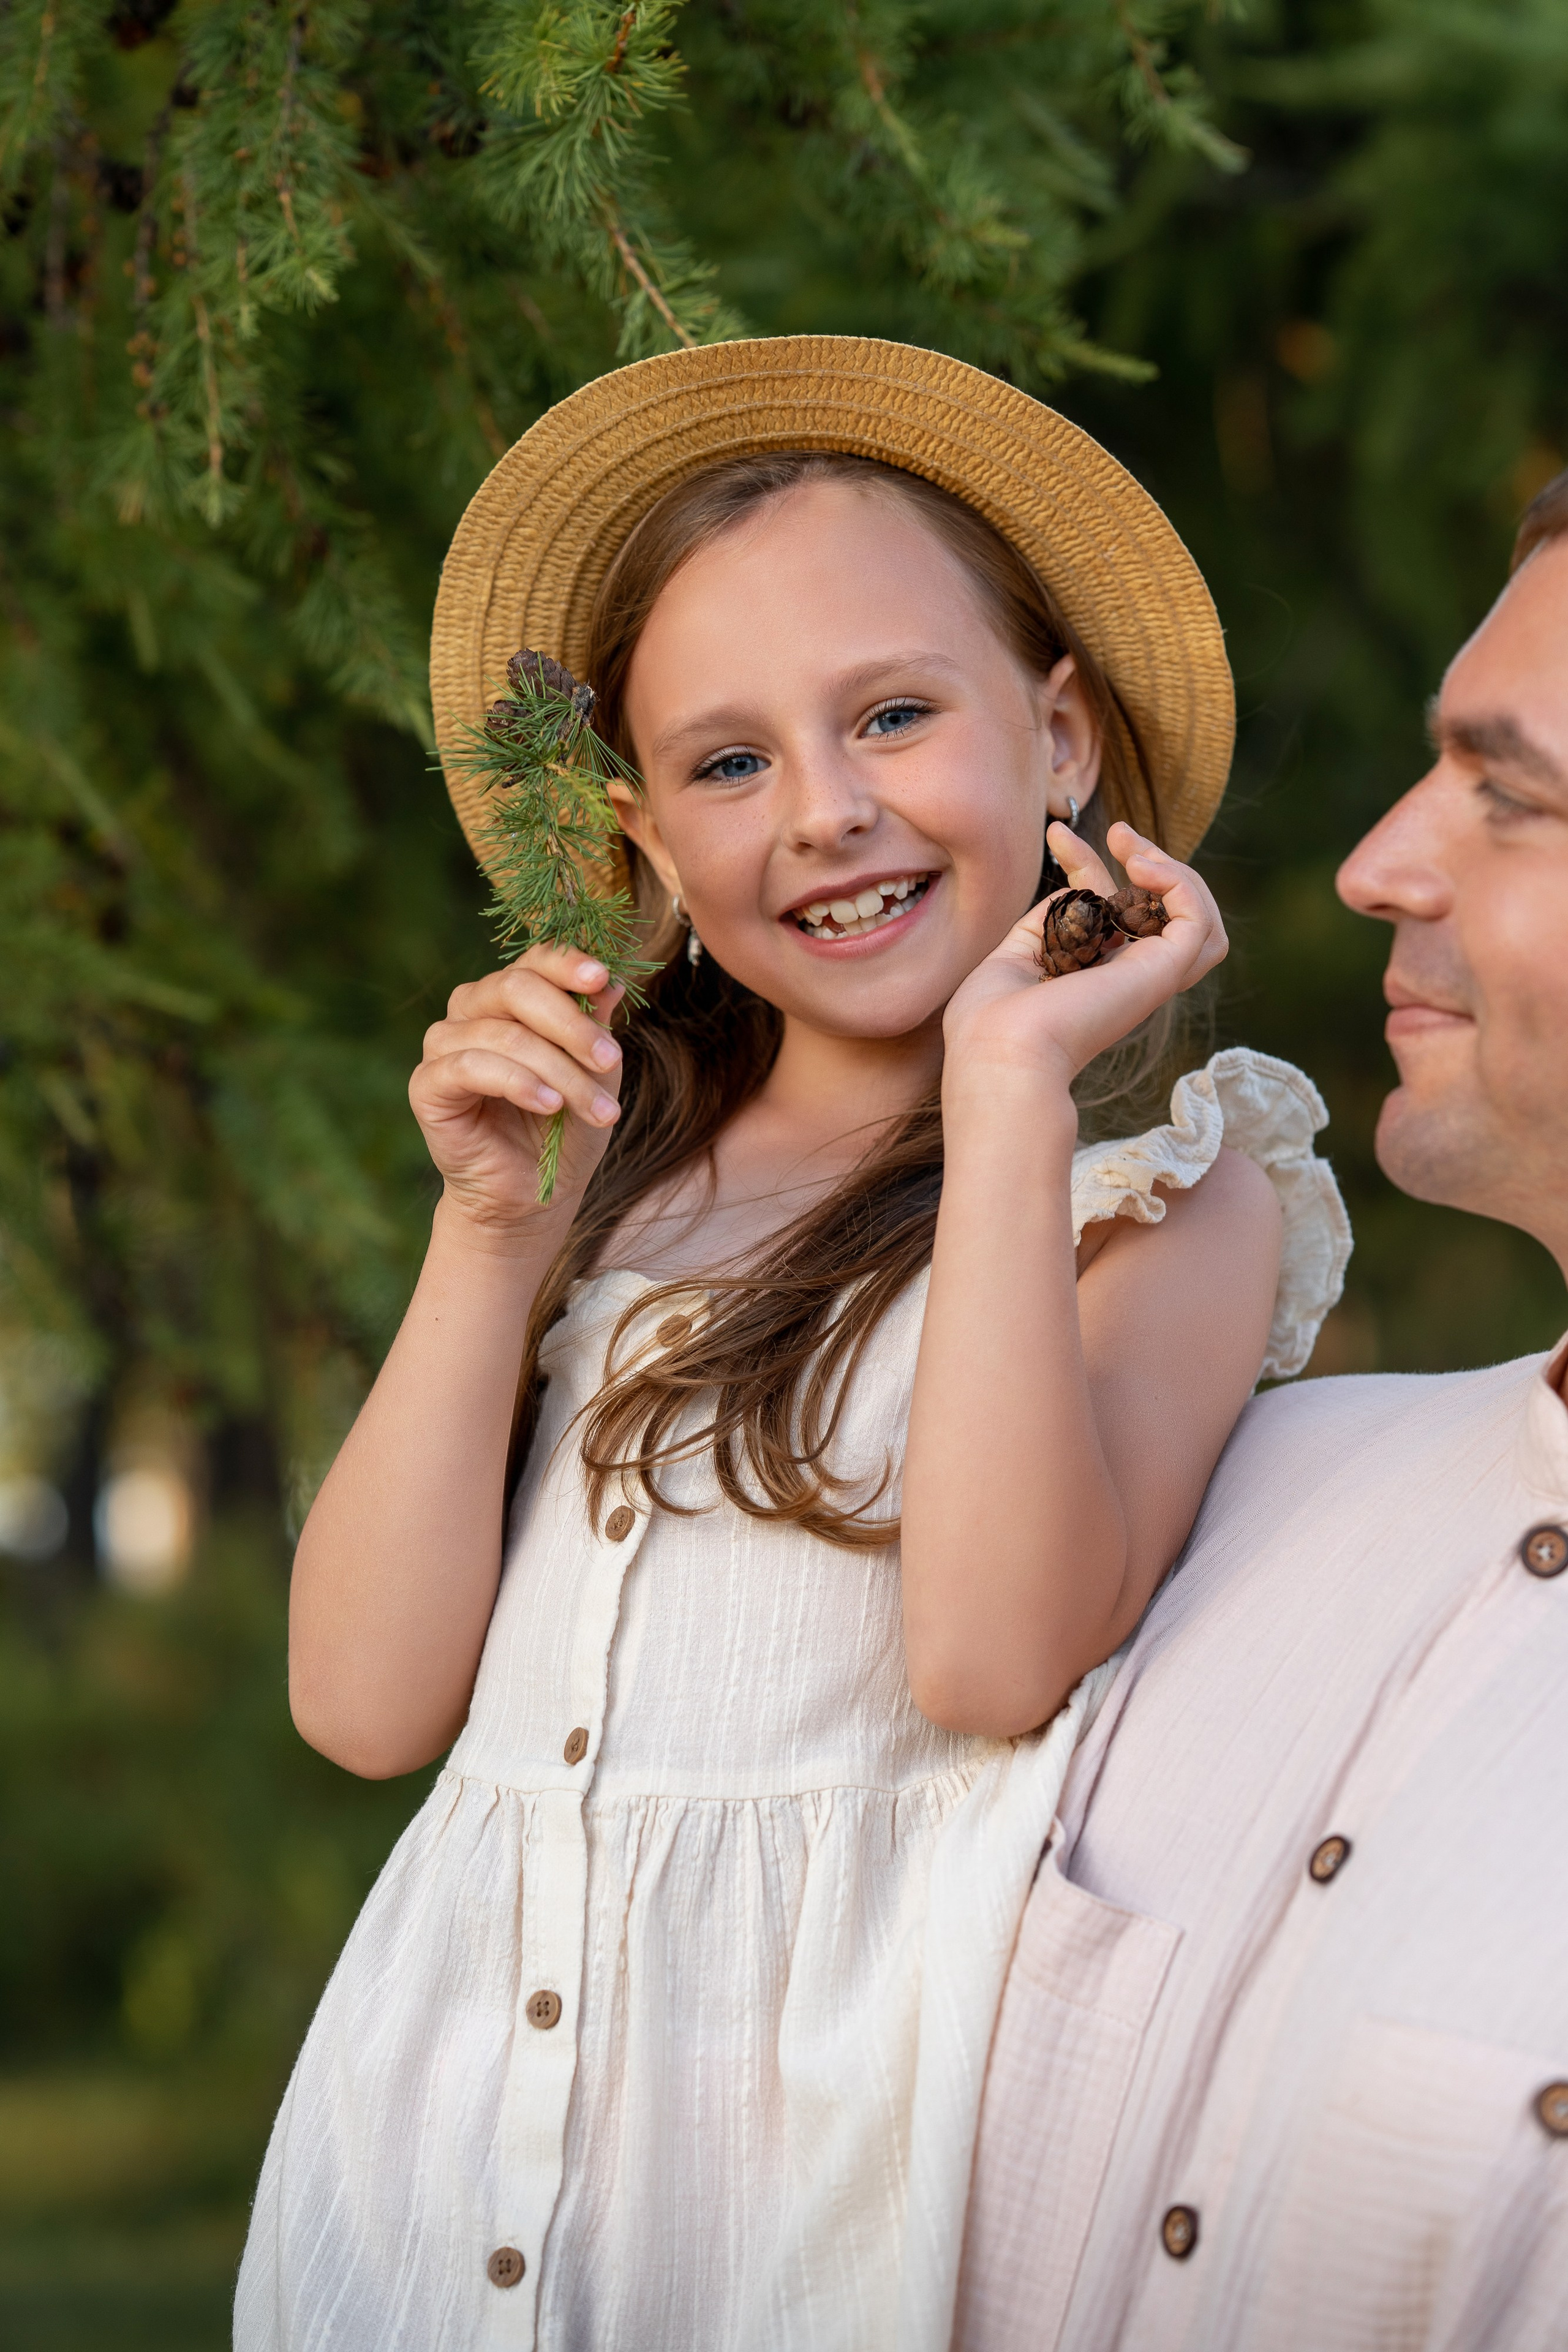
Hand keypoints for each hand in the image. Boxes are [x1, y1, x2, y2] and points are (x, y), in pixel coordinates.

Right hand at [410, 946, 626, 1244]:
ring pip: (504, 1035)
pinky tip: (549, 1105)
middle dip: (571, 1024)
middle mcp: (471, 1010)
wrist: (534, 1193)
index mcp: (510, 996)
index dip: (567, 963)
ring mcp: (444, 1044)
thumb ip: (597, 1027)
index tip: (602, 979)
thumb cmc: (565, 1127)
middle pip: (517, 988)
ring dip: (559, 1071)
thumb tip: (613, 983)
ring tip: (597, 1109)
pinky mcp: (427, 1085)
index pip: (535, 960)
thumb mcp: (596, 1074)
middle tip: (610, 1060)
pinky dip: (518, 1083)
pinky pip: (471, 1068)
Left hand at [942, 821, 1227, 1095]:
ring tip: (1135, 851)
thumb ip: (1052, 919)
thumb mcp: (1017, 952)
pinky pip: (1198, 923)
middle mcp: (1125, 979)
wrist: (999, 1052)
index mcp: (1091, 977)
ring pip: (1199, 924)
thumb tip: (1078, 890)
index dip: (1090, 866)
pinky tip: (1142, 868)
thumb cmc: (990, 1021)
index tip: (1055, 836)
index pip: (1112, 913)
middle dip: (1148, 859)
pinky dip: (1180, 885)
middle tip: (1116, 831)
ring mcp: (1146, 978)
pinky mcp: (1161, 974)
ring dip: (1176, 873)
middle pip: (1163, 913)